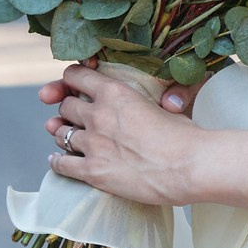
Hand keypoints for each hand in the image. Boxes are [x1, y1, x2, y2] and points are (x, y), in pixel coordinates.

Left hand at [40, 65, 199, 205]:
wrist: (190, 167)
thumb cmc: (184, 136)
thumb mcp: (161, 106)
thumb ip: (141, 101)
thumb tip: (154, 101)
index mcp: (115, 92)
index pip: (76, 76)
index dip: (72, 79)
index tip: (73, 84)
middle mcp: (98, 114)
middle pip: (66, 106)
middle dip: (70, 110)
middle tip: (76, 116)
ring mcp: (92, 143)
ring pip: (60, 133)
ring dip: (63, 134)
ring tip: (67, 138)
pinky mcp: (92, 171)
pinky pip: (60, 164)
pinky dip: (57, 161)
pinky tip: (57, 160)